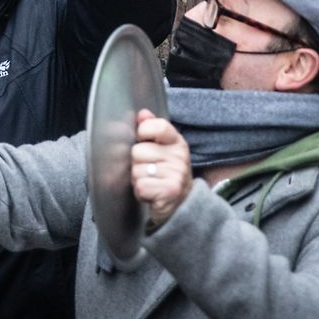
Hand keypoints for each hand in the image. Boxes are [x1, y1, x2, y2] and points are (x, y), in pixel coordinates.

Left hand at [131, 109, 192, 226]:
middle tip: (148, 171)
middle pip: (137, 151)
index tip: (142, 141)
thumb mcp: (162, 149)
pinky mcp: (170, 191)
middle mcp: (179, 156)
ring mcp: (177, 174)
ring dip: (138, 180)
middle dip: (136, 164)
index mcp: (176, 142)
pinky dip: (141, 192)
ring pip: (136, 171)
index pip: (156, 126)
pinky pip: (141, 186)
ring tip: (150, 182)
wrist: (182, 205)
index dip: (142, 133)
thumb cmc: (166, 174)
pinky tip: (151, 194)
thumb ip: (150, 129)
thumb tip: (142, 113)